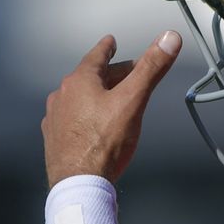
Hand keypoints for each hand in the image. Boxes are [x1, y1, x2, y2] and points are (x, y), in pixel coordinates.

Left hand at [42, 31, 181, 187]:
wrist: (79, 184)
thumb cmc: (105, 143)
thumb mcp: (134, 100)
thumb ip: (151, 67)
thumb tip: (168, 39)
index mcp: (79, 81)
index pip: (96, 56)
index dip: (107, 48)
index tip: (110, 42)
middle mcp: (62, 96)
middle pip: (90, 78)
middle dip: (110, 75)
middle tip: (128, 75)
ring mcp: (55, 118)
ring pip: (79, 98)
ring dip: (96, 95)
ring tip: (112, 101)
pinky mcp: (55, 139)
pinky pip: (71, 119)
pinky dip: (85, 116)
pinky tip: (94, 126)